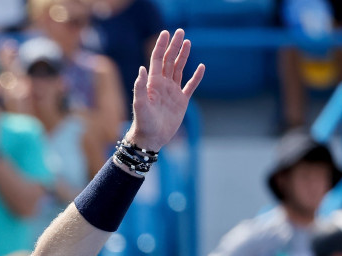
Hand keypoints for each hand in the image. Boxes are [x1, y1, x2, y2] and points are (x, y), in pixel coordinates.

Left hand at [124, 29, 204, 151]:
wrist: (151, 139)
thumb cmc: (143, 123)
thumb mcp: (140, 105)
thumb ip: (140, 88)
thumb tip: (141, 68)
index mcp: (153, 83)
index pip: (157, 59)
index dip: (161, 45)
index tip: (166, 33)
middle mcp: (163, 85)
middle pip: (169, 60)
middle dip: (174, 46)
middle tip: (180, 31)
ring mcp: (172, 92)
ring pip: (179, 69)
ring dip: (183, 56)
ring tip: (188, 42)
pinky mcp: (181, 101)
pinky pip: (190, 86)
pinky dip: (196, 77)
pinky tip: (201, 67)